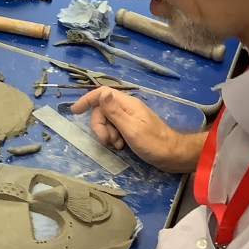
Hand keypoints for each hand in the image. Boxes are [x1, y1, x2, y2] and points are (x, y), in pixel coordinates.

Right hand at [70, 87, 203, 172]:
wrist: (174, 155)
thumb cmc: (154, 143)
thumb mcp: (131, 128)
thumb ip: (115, 112)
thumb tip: (102, 93)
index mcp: (127, 104)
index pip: (102, 94)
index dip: (87, 100)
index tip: (74, 111)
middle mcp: (127, 108)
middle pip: (102, 110)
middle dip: (99, 126)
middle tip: (106, 141)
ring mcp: (129, 118)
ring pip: (107, 121)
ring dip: (107, 134)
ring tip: (117, 145)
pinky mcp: (132, 129)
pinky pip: (115, 129)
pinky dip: (114, 138)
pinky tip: (121, 147)